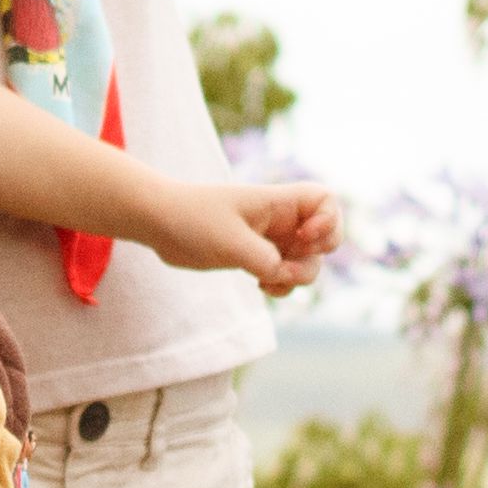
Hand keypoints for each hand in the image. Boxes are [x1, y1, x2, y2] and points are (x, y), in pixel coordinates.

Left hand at [147, 176, 343, 294]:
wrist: (159, 222)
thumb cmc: (192, 220)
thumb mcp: (230, 243)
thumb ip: (264, 260)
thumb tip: (284, 274)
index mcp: (277, 203)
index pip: (326, 201)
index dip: (328, 222)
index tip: (303, 237)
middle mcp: (279, 219)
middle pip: (324, 239)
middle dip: (312, 260)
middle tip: (284, 268)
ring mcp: (270, 238)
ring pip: (305, 262)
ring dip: (296, 277)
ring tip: (267, 281)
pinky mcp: (256, 256)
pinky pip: (284, 274)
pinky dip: (281, 283)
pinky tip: (261, 285)